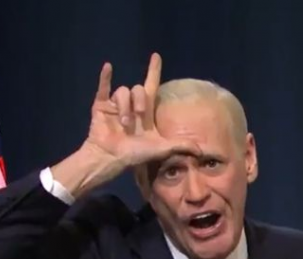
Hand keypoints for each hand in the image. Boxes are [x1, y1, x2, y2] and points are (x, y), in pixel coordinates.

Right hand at [51, 55, 201, 197]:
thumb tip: (202, 151)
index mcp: (145, 113)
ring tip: (124, 124)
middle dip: (139, 101)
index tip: (156, 56)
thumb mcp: (162, 148)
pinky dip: (105, 77)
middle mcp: (131, 106)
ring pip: (122, 91)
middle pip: (137, 89)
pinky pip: (103, 87)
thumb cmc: (135, 155)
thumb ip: (181, 145)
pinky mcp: (100, 107)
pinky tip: (108, 66)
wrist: (111, 158)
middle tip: (138, 117)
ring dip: (124, 107)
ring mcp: (114, 106)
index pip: (151, 86)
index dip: (154, 71)